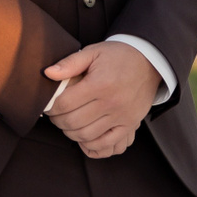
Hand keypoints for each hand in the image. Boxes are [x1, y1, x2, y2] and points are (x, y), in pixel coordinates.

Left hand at [43, 41, 161, 158]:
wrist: (149, 61)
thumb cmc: (118, 55)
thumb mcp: (93, 52)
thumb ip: (69, 63)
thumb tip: (48, 74)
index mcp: (100, 83)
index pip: (65, 104)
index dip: (51, 107)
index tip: (49, 106)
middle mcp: (111, 102)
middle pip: (73, 122)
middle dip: (58, 121)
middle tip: (56, 115)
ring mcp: (121, 116)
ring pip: (86, 135)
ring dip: (70, 133)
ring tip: (68, 123)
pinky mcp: (129, 124)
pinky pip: (106, 144)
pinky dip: (90, 145)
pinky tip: (83, 136)